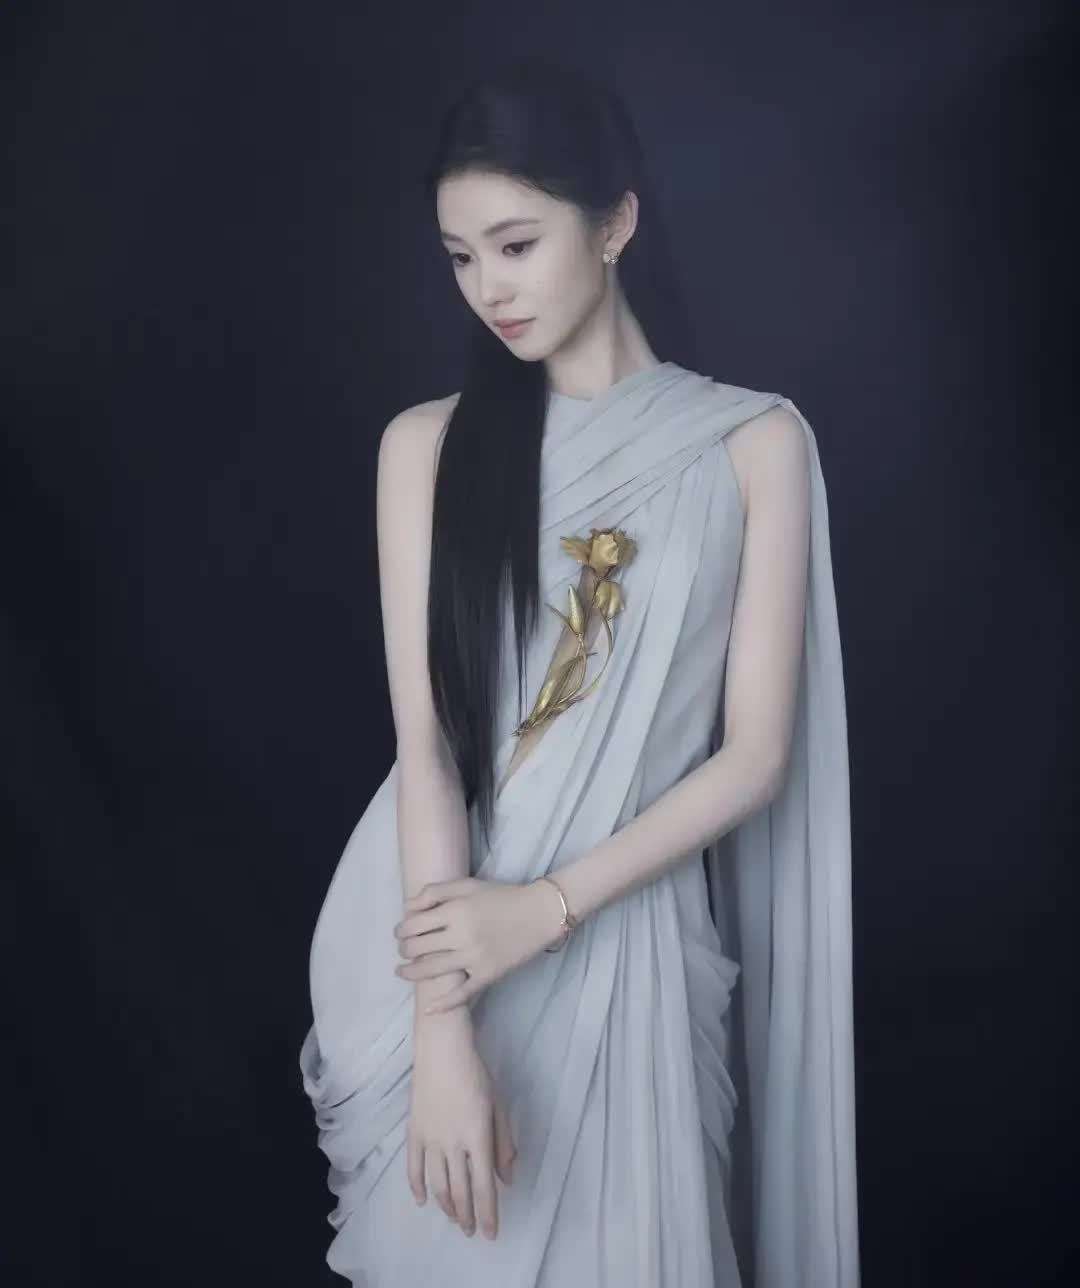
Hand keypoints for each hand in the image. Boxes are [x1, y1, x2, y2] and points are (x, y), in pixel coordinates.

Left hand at [394, 877, 565, 1013]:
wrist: (539, 913)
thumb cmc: (502, 896)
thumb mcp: (467, 885)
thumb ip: (435, 892)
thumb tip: (407, 908)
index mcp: (455, 910)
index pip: (414, 925)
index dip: (401, 930)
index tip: (400, 933)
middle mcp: (461, 935)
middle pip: (419, 948)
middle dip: (404, 950)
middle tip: (403, 950)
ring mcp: (474, 958)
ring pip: (432, 971)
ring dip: (411, 974)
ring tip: (401, 972)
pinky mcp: (488, 974)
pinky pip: (462, 993)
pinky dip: (444, 1003)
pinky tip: (429, 1009)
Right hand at [409, 1017, 515, 1239]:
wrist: (442, 1049)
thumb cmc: (476, 1073)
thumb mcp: (498, 1106)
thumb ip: (504, 1144)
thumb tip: (507, 1179)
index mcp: (477, 1137)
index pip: (484, 1186)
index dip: (488, 1213)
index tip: (490, 1234)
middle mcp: (453, 1144)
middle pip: (459, 1190)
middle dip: (466, 1215)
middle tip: (470, 1231)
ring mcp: (430, 1139)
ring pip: (436, 1184)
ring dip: (445, 1206)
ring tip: (454, 1218)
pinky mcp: (414, 1131)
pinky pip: (413, 1167)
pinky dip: (416, 1186)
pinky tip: (422, 1200)